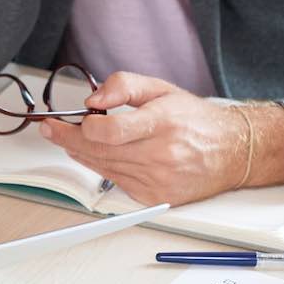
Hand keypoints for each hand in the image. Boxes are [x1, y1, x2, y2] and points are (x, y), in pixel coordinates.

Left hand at [38, 72, 250, 205]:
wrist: (233, 151)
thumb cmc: (196, 120)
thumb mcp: (162, 89)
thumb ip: (123, 86)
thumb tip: (92, 101)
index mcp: (162, 124)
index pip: (109, 132)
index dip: (80, 128)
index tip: (64, 120)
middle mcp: (161, 154)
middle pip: (98, 151)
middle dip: (67, 139)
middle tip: (50, 129)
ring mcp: (158, 179)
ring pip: (103, 167)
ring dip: (79, 153)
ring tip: (66, 138)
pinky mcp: (155, 197)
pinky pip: (115, 181)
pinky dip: (100, 167)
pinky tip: (94, 155)